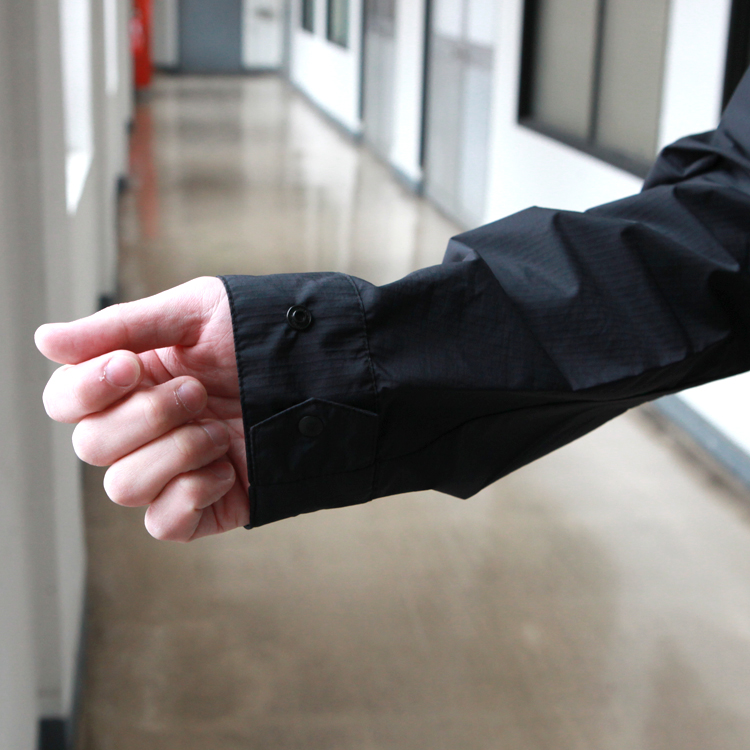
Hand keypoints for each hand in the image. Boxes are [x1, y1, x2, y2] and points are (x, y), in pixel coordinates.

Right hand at [35, 277, 249, 540]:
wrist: (328, 374)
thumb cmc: (262, 336)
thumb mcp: (194, 314)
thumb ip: (120, 326)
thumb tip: (44, 340)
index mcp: (131, 382)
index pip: (66, 401)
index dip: (85, 390)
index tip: (130, 367)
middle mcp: (143, 430)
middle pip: (90, 446)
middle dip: (148, 415)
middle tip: (199, 391)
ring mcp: (173, 470)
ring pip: (122, 487)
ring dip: (176, 451)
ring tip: (219, 429)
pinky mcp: (204, 506)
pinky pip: (163, 523)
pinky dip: (190, 494)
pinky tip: (226, 466)